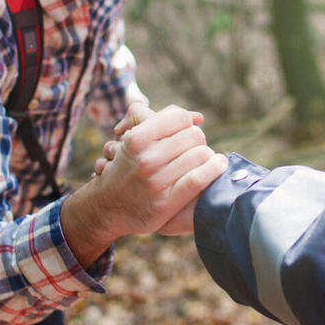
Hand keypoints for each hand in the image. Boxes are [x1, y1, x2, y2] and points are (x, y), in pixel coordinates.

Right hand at [60, 103, 225, 263]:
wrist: (106, 207)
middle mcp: (145, 160)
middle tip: (192, 148)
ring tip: (204, 158)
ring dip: (207, 155)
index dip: (187, 121)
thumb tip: (198, 117)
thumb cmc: (126, 166)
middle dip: (197, 139)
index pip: (179, 117)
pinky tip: (218, 164)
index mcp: (136, 140)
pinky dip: (214, 169)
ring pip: (201, 154)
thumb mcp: (133, 137)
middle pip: (194, 135)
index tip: (185, 130)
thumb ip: (160, 119)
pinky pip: (198, 179)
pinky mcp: (166, 204)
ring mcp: (156, 183)